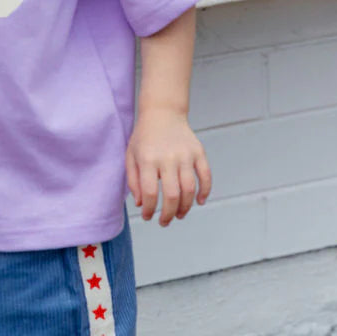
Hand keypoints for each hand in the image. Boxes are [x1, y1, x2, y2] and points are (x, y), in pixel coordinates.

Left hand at [125, 107, 211, 225]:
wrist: (162, 113)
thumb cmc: (144, 138)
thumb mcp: (131, 156)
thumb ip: (133, 181)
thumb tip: (142, 204)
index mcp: (148, 160)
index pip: (150, 193)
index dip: (149, 210)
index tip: (148, 217)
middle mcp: (168, 158)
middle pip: (172, 195)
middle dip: (168, 214)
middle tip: (165, 222)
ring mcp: (185, 155)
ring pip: (189, 188)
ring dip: (186, 207)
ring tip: (180, 215)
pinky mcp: (198, 152)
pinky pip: (205, 175)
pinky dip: (205, 191)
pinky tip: (199, 201)